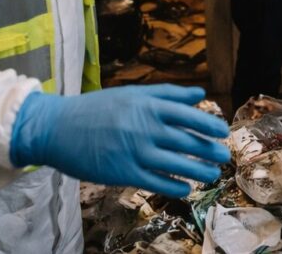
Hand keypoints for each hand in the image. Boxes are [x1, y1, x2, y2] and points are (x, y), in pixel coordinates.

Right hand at [10, 84, 229, 198]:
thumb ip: (167, 94)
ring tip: (212, 174)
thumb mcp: (133, 93)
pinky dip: (174, 186)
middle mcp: (144, 127)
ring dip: (199, 170)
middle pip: (187, 140)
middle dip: (210, 150)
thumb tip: (199, 93)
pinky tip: (186, 188)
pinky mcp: (122, 172)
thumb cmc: (97, 108)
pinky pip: (156, 181)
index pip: (189, 115)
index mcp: (148, 105)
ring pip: (176, 163)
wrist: (57, 128)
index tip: (223, 132)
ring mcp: (134, 151)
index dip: (209, 125)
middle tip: (224, 156)